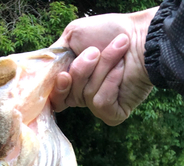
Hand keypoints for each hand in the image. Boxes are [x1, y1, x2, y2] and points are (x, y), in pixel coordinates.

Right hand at [50, 9, 158, 125]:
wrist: (142, 35)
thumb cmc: (110, 31)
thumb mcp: (73, 36)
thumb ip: (54, 57)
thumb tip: (41, 75)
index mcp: (73, 81)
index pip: (55, 97)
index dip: (56, 90)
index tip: (62, 76)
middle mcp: (84, 96)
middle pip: (68, 96)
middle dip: (81, 70)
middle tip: (95, 51)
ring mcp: (99, 106)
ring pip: (85, 96)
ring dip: (102, 69)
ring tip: (118, 51)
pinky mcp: (114, 114)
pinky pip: (100, 103)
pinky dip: (110, 82)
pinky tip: (122, 71)